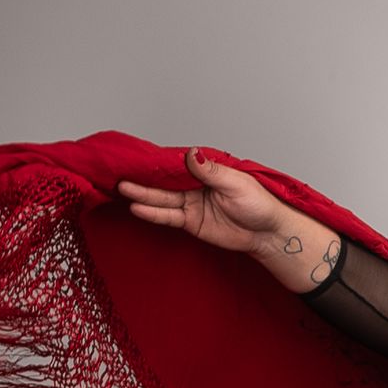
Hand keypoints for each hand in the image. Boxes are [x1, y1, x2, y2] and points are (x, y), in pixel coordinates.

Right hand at [116, 151, 342, 291]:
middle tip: (120, 172)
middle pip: (165, 181)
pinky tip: (137, 208)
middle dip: (143, 177)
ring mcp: (191, 203)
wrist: (267, 234)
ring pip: (162, 198)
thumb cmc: (259, 204)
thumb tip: (192, 154)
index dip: (158, 161)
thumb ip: (211, 171)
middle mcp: (195, 185)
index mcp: (207, 170)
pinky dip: (153, 213)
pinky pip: (169, 216)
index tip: (137, 157)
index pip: (177, 163)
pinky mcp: (190, 222)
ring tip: (122, 188)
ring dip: (143, 194)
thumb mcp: (236, 184)